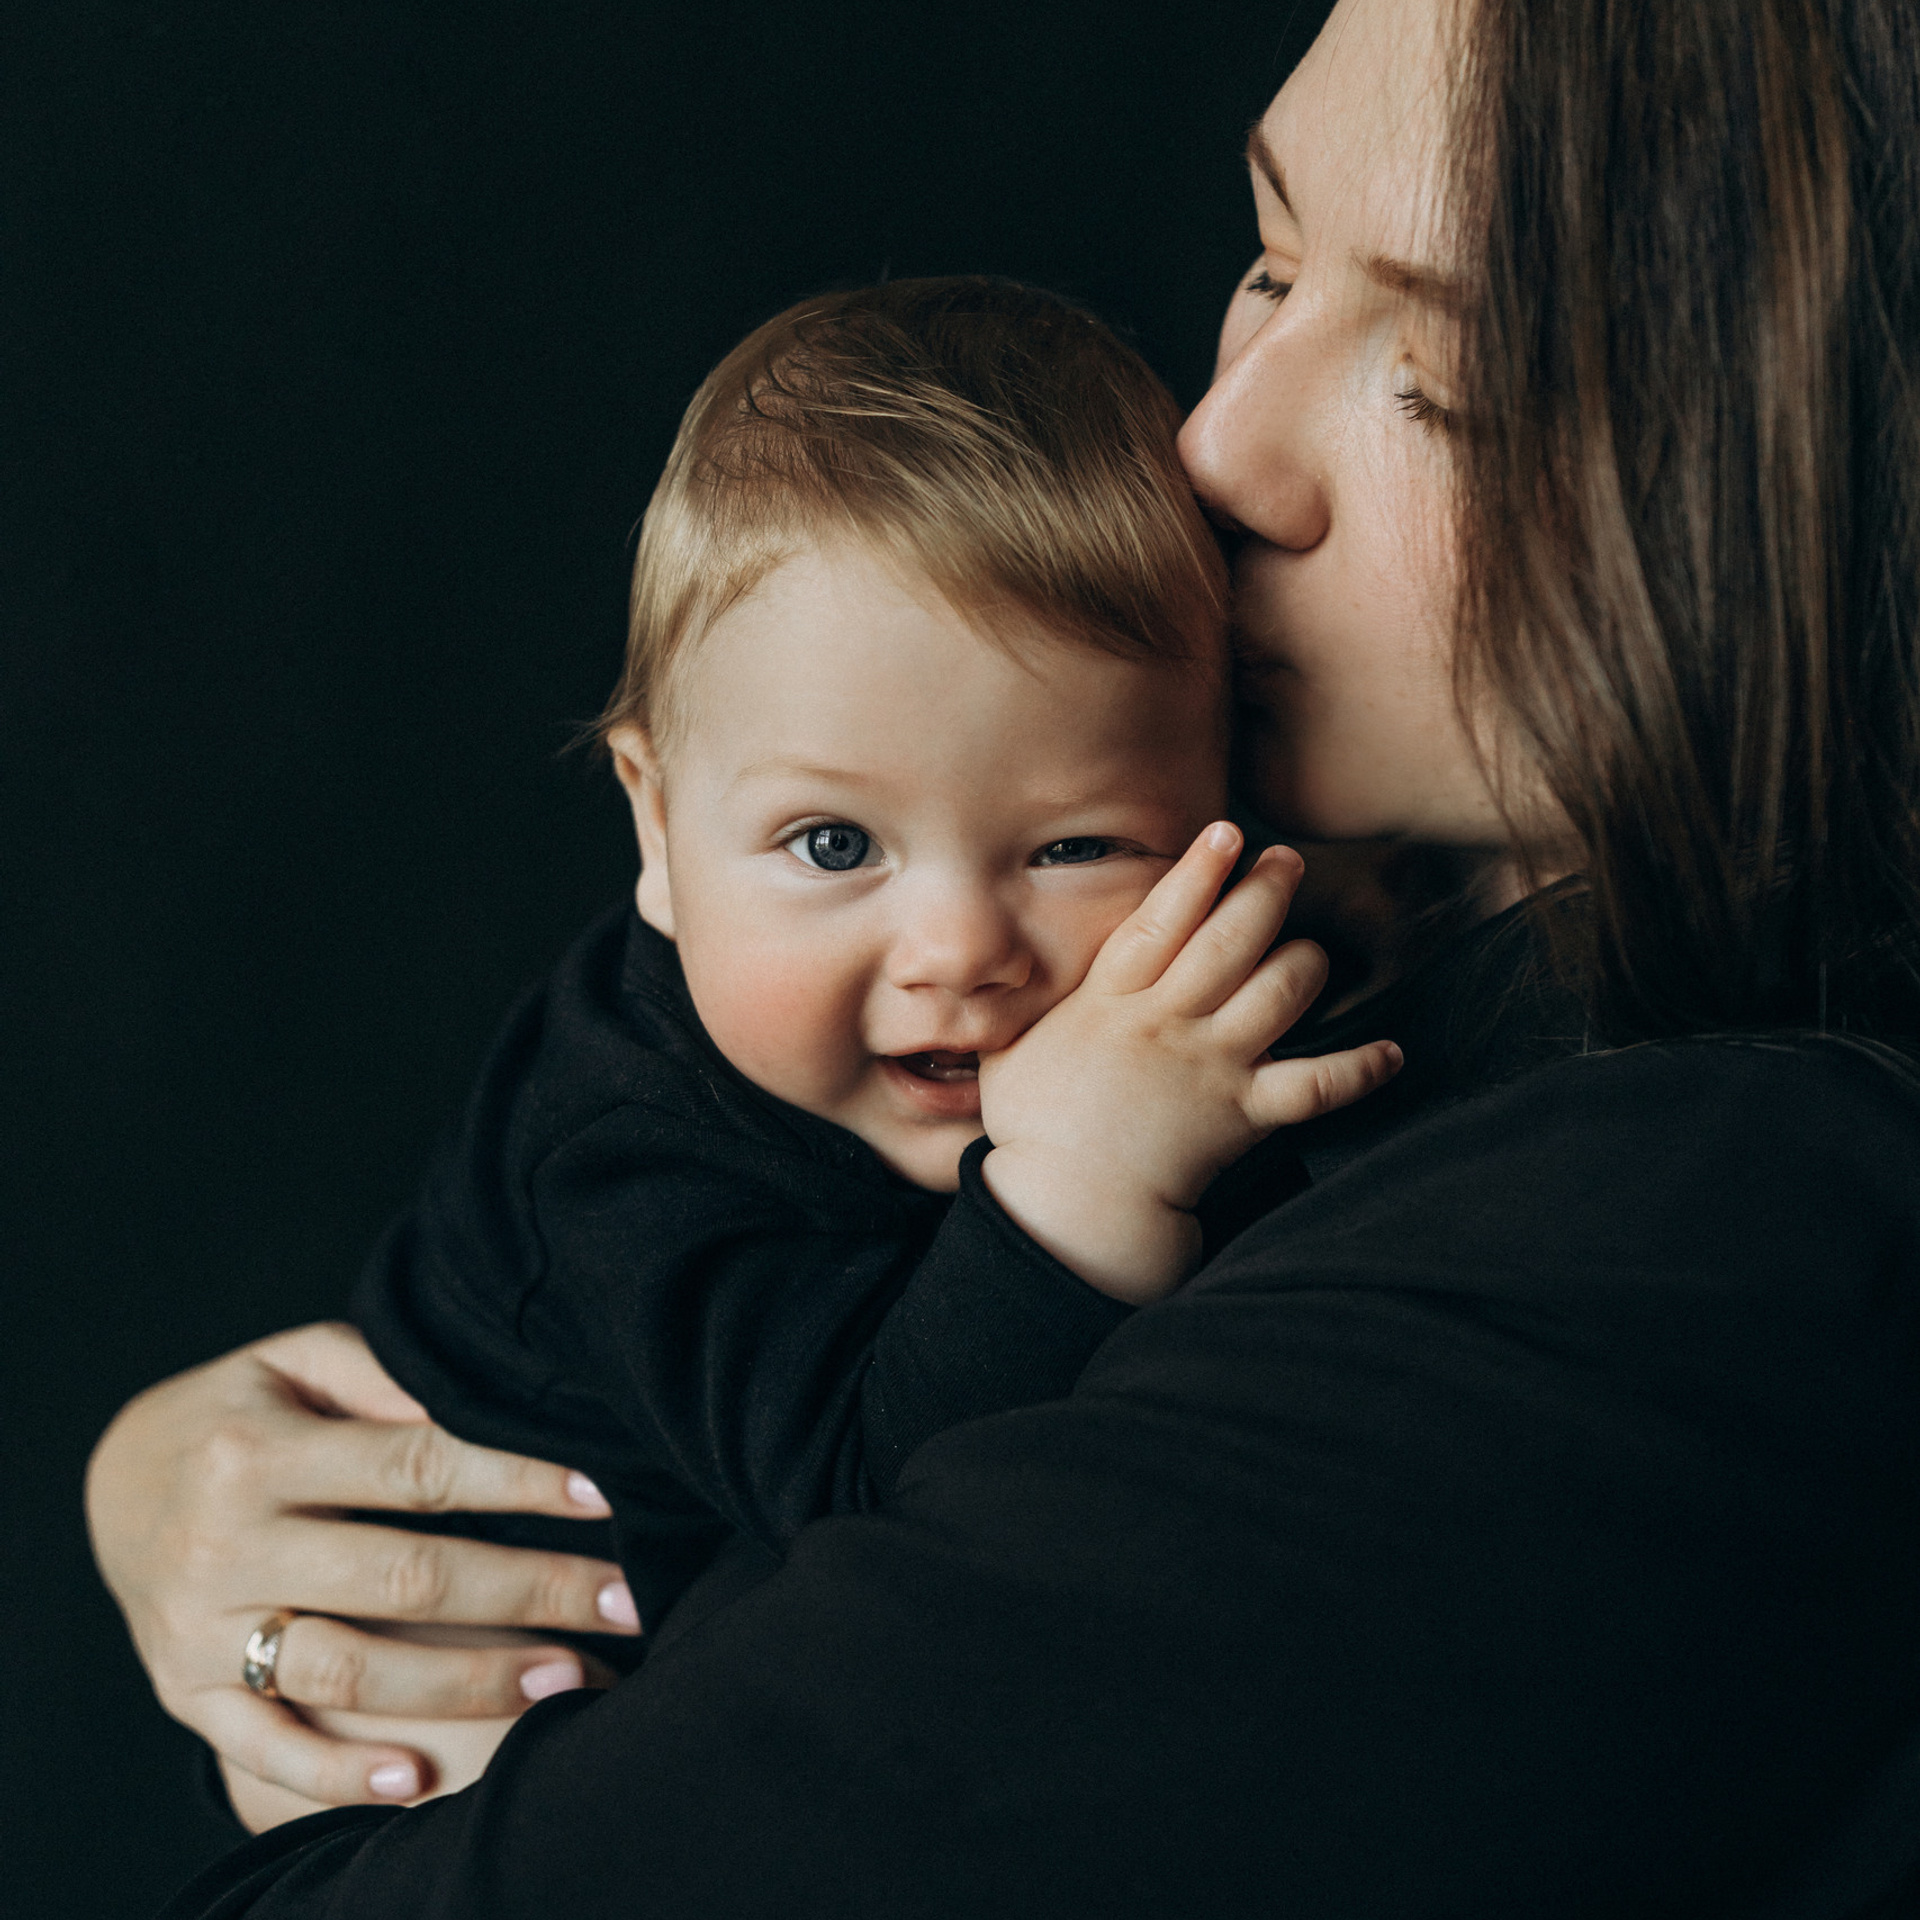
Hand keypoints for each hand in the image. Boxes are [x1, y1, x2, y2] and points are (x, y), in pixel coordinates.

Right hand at [85, 1322, 638, 1825]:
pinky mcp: (186, 1695)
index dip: (516, 1480)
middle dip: (529, 1591)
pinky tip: (422, 1781)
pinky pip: (267, 1750)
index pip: (415, 1466)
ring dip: (469, 1684)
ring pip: (351, 1673)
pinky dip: (341, 1776)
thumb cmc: (243, 1410)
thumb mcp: (297, 1362)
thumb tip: (481, 1399)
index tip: (603, 1495)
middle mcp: (226, 1544)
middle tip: (626, 1602)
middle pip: (405, 1578)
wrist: (117, 1483)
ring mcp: (201, 1631)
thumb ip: (384, 1376)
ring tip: (569, 1678)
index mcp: (257, 1452)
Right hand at [978, 823, 1399, 1303]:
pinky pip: (1318, 1086)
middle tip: (1288, 861)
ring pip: (1280, 993)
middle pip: (1231, 940)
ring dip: (1306, 962)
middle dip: (1266, 892)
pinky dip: (1360, 1070)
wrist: (1069, 1207)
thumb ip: (1024, 1008)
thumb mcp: (1007, 1052)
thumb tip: (1004, 972)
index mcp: (1110, 1002)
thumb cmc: (1031, 1132)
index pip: (1160, 919)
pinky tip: (1391, 1054)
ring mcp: (1212, 1065)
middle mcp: (1169, 1022)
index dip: (1196, 872)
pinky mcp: (1245, 1113)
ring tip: (1311, 948)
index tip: (1224, 833)